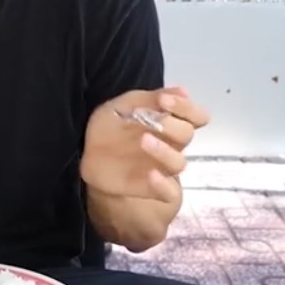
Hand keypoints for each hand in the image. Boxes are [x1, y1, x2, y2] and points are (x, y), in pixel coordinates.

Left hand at [81, 87, 210, 203]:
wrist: (87, 155)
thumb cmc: (109, 127)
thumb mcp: (122, 106)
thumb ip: (150, 99)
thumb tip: (182, 91)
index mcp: (169, 123)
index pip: (197, 116)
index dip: (187, 108)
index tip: (164, 100)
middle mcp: (171, 145)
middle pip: (187, 136)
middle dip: (172, 125)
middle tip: (152, 119)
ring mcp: (162, 168)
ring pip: (179, 163)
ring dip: (165, 151)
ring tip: (144, 140)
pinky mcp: (151, 188)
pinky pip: (169, 193)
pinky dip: (164, 185)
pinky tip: (151, 174)